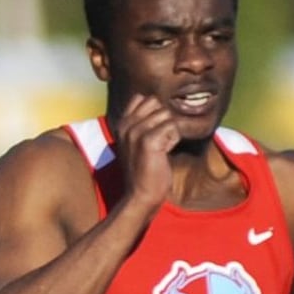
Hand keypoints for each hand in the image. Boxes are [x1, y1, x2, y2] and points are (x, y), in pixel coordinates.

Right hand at [113, 93, 177, 211]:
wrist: (141, 195)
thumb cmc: (144, 171)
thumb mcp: (135, 143)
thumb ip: (141, 124)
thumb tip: (160, 106)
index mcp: (121, 124)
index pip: (142, 98)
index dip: (154, 111)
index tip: (153, 132)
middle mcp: (126, 125)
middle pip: (156, 104)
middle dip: (164, 120)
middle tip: (158, 142)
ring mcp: (135, 132)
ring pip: (166, 115)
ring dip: (170, 131)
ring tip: (160, 149)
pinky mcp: (148, 141)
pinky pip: (172, 127)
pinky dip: (173, 140)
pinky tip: (163, 154)